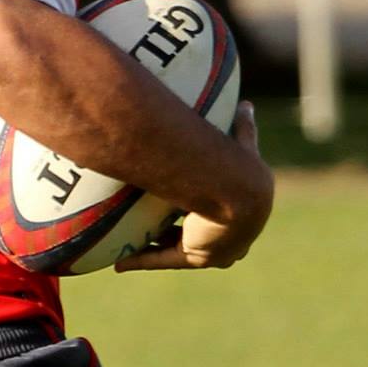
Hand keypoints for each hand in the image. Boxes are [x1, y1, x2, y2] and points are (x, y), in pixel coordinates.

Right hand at [114, 102, 266, 271]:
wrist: (238, 187)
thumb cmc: (239, 162)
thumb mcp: (240, 141)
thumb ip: (244, 128)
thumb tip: (246, 104)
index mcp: (244, 209)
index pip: (220, 212)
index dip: (202, 208)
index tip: (183, 203)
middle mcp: (232, 234)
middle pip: (199, 237)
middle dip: (178, 233)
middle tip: (151, 225)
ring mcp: (216, 248)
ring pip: (180, 250)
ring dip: (155, 248)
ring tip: (128, 244)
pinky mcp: (200, 257)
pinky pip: (167, 261)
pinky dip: (143, 260)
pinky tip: (120, 262)